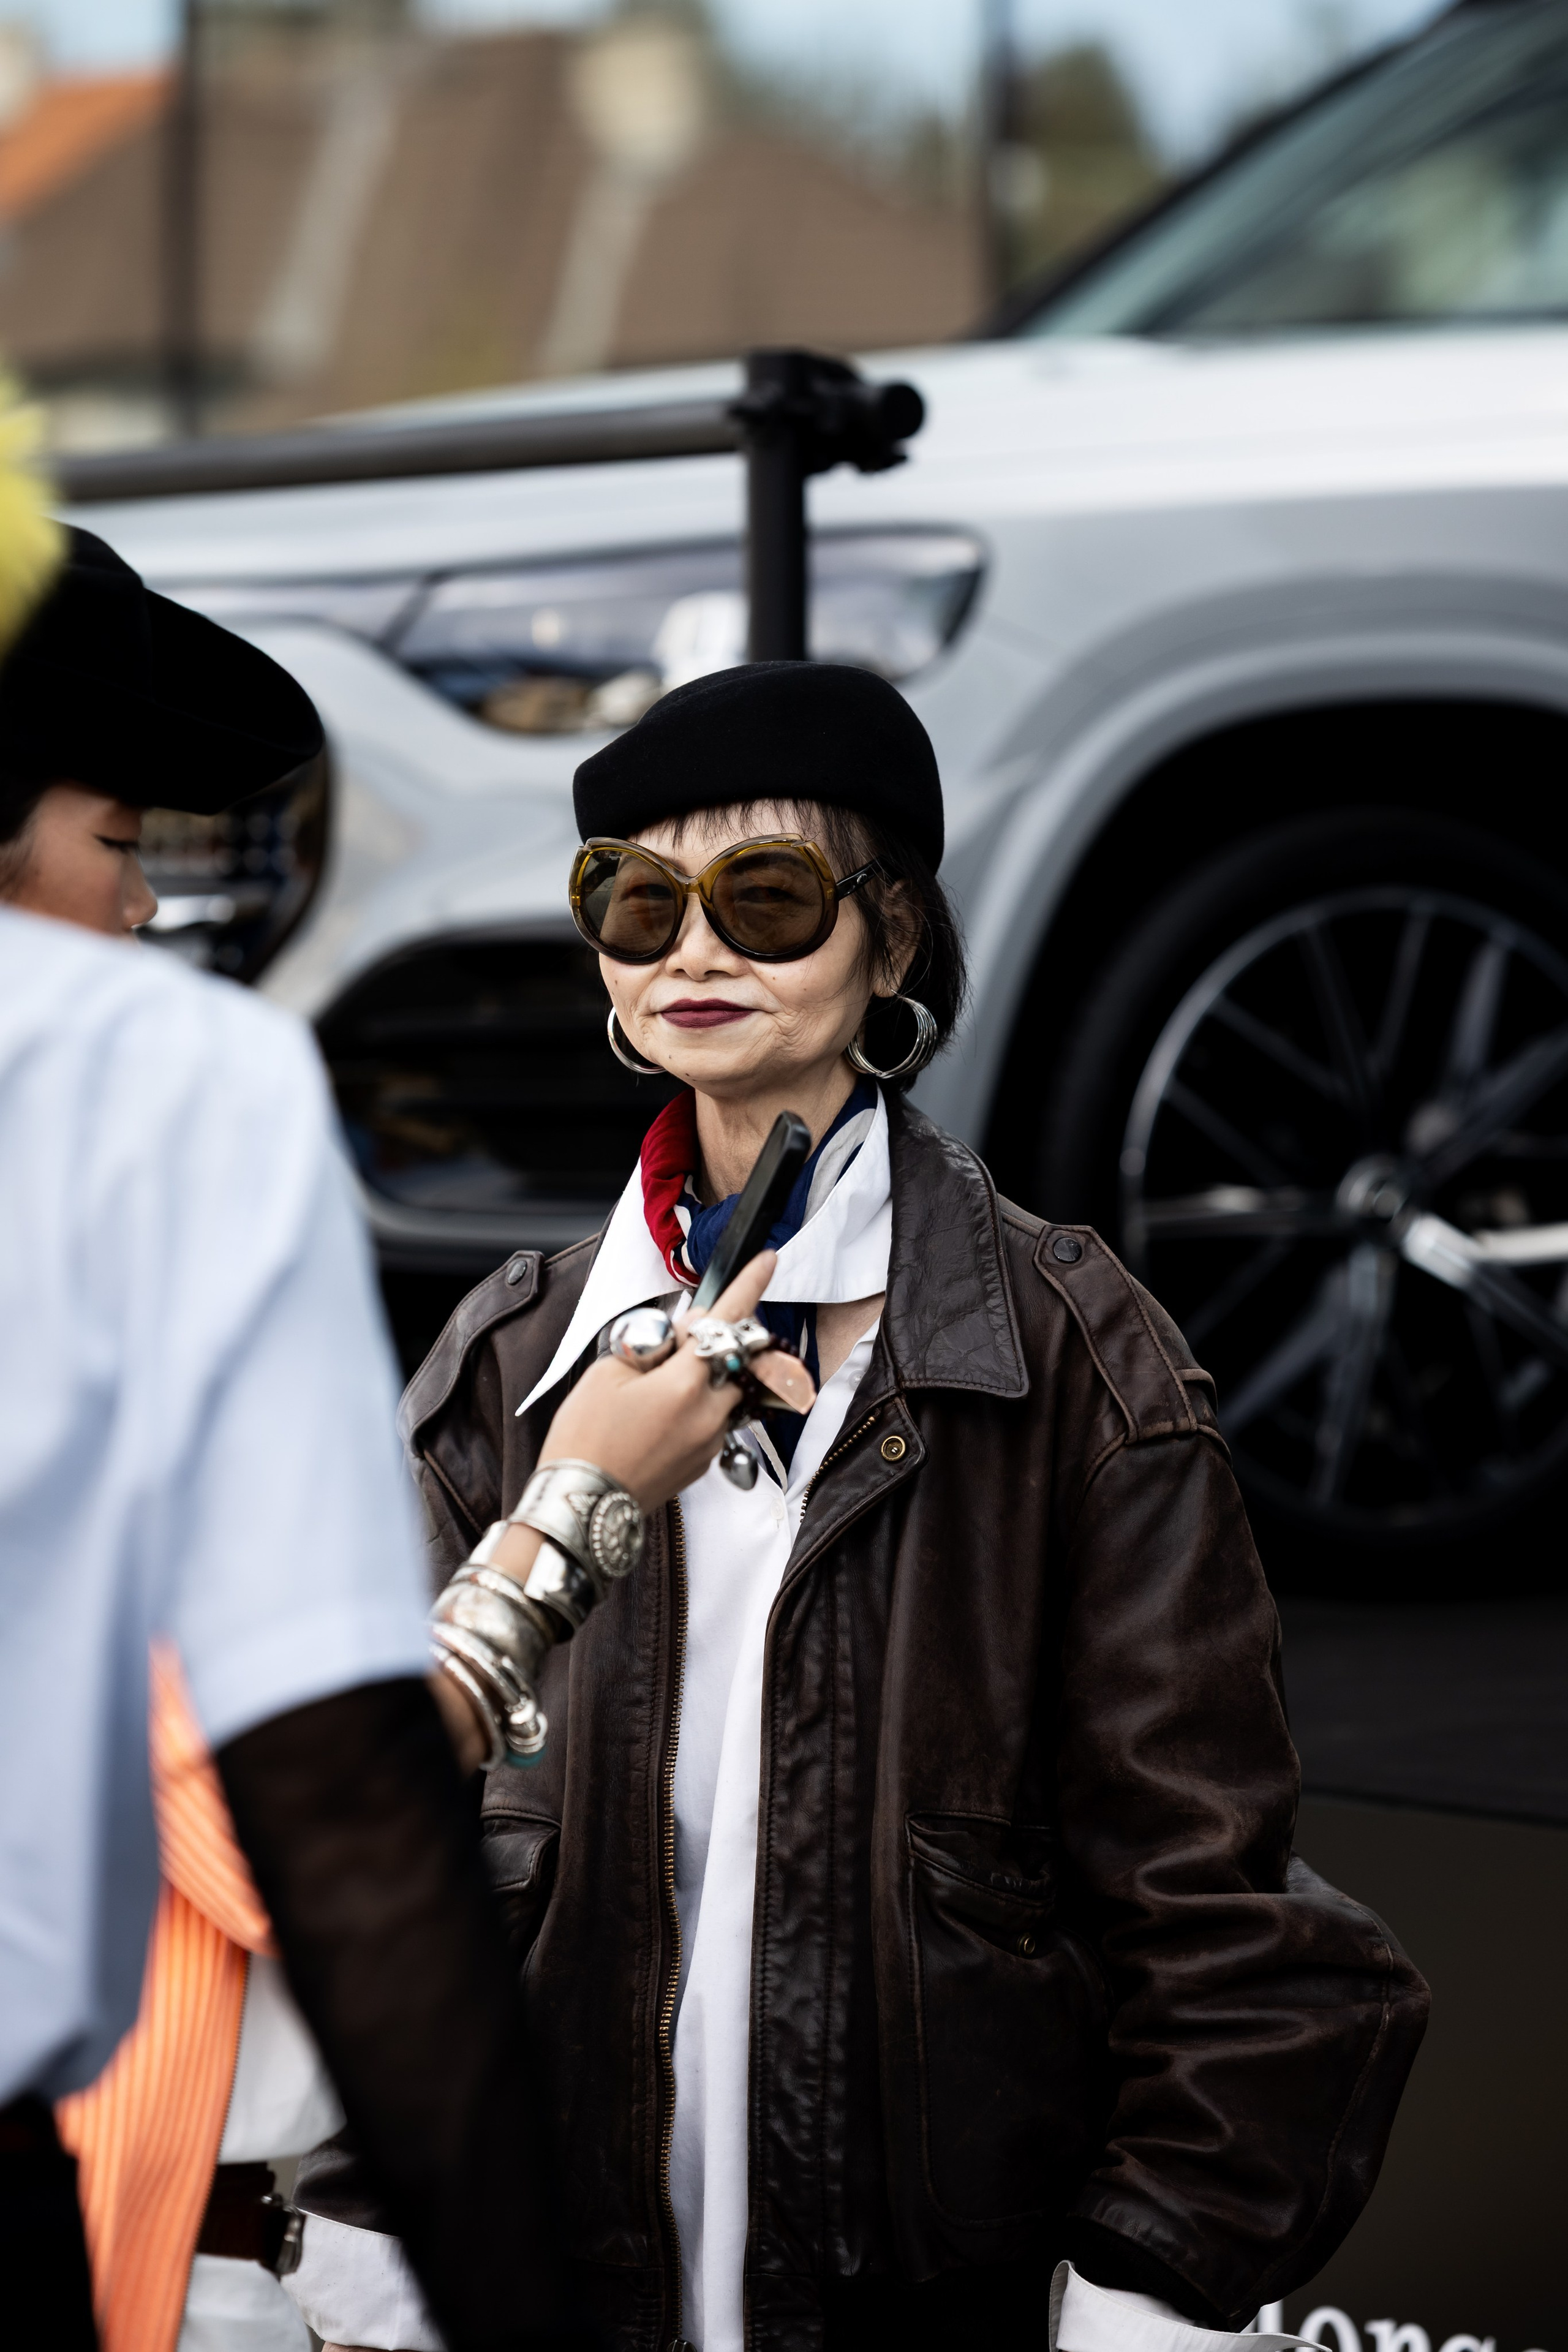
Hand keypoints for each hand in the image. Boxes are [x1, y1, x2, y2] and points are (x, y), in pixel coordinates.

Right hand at [537, 1250, 813, 1508]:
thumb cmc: (585, 1440)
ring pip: (724, 1393)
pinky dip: (694, 1409)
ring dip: (703, 1379)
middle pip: (733, 1361)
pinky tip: (655, 1418)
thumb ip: (653, 1345)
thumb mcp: (607, 1373)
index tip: (767, 1260)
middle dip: (712, 1344)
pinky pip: (712, 1422)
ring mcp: (710, 1443)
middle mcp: (709, 1414)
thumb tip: (683, 1334)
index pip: (727, 1321)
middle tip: (669, 1347)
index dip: (749, 1286)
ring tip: (655, 1389)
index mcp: (685, 1384)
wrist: (579, 1508)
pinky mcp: (704, 1464)